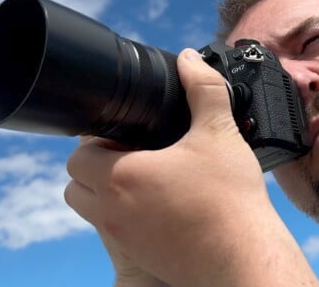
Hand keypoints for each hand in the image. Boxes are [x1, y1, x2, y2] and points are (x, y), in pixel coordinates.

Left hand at [65, 49, 318, 285]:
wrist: (243, 259)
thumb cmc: (230, 198)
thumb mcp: (219, 133)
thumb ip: (203, 89)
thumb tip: (190, 59)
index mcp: (122, 177)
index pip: (77, 156)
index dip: (95, 139)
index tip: (123, 131)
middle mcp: (112, 211)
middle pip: (75, 185)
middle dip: (94, 166)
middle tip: (130, 152)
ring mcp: (123, 239)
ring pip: (90, 211)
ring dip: (104, 191)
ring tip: (144, 176)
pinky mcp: (139, 257)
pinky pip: (113, 231)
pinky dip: (124, 215)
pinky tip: (162, 202)